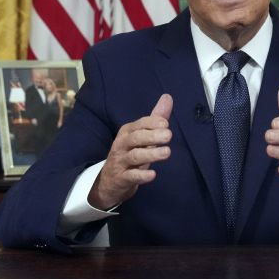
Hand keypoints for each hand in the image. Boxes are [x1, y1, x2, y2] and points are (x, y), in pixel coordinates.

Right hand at [88, 94, 172, 209]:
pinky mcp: (121, 178)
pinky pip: (131, 176)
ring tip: (167, 152)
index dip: (152, 123)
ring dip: (151, 154)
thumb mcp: (142, 136)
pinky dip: (141, 175)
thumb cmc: (130, 153)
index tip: (165, 124)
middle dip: (152, 136)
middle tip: (169, 135)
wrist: (109, 182)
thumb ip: (155, 118)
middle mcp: (122, 145)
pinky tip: (153, 174)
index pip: (139, 124)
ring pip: (135, 156)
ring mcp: (120, 162)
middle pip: (136, 138)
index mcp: (127, 132)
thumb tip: (168, 97)